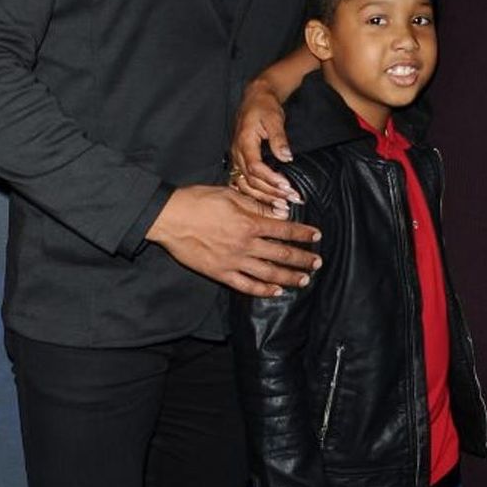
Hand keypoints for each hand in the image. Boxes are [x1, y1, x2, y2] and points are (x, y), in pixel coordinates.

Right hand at [146, 185, 320, 296]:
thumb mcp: (230, 195)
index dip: (303, 233)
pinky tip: (275, 291)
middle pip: (282, 254)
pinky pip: (246, 285)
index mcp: (250, 223)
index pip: (284, 230)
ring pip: (268, 273)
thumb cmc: (198, 201)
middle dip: (303, 258)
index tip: (317, 236)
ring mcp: (233, 261)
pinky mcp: (220, 273)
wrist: (169, 217)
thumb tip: (280, 213)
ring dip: (289, 277)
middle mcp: (245, 245)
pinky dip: (263, 289)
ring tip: (304, 280)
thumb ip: (256, 206)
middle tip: (317, 262)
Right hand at [229, 78, 300, 209]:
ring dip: (264, 196)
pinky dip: (255, 194)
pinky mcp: (240, 161)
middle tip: (291, 199)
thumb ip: (279, 139)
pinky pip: (244, 182)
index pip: (255, 166)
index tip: (287, 186)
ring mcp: (237, 158)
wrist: (255, 98)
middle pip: (250, 180)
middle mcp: (237, 152)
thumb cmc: (264, 106)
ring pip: (246, 184)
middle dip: (271, 192)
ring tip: (282, 205)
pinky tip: (267, 202)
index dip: (270, 178)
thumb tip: (286, 156)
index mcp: (244, 141)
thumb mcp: (274, 118)